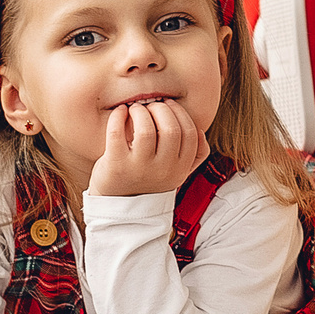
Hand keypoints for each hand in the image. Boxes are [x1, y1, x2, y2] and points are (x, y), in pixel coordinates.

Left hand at [88, 97, 208, 197]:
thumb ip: (194, 156)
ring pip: (145, 129)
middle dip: (161, 109)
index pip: (190, 133)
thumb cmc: (149, 181)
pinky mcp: (115, 165)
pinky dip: (118, 115)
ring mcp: (139, 168)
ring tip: (135, 109)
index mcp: (180, 169)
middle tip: (151, 106)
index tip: (169, 105)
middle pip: (171, 128)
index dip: (180, 113)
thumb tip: (199, 129)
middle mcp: (163, 170)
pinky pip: (117, 132)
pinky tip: (120, 112)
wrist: (120, 207)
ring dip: (141, 111)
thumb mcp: (176, 174)